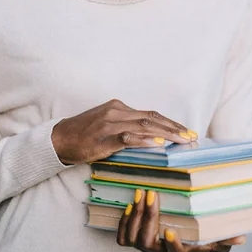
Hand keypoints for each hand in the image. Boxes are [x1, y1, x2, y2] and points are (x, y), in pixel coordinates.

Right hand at [51, 99, 196, 163]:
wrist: (59, 139)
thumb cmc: (84, 134)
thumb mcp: (108, 125)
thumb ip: (127, 128)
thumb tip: (151, 138)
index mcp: (119, 107)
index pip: (151, 114)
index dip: (170, 122)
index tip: (187, 131)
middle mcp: (117, 111)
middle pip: (152, 117)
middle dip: (174, 128)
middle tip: (192, 137)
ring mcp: (110, 123)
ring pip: (144, 126)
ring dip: (166, 133)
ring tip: (182, 141)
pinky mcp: (103, 137)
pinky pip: (127, 138)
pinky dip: (144, 140)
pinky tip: (157, 144)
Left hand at [117, 189, 245, 251]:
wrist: (171, 233)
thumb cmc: (191, 233)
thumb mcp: (208, 235)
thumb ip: (223, 237)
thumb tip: (241, 237)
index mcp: (178, 251)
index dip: (172, 244)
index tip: (170, 230)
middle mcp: (159, 251)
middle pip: (148, 241)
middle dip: (149, 217)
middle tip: (153, 195)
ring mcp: (143, 246)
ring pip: (133, 237)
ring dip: (135, 215)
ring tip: (141, 193)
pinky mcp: (131, 239)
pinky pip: (122, 236)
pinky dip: (124, 220)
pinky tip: (131, 204)